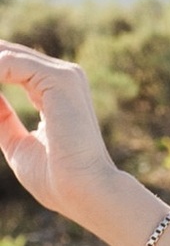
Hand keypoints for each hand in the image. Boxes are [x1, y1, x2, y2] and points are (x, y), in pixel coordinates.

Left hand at [0, 40, 120, 223]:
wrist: (85, 193)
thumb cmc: (57, 180)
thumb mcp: (16, 144)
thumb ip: (1, 118)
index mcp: (55, 93)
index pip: (10, 65)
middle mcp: (63, 79)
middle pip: (6, 53)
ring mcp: (65, 76)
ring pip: (5, 55)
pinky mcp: (61, 79)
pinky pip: (10, 62)